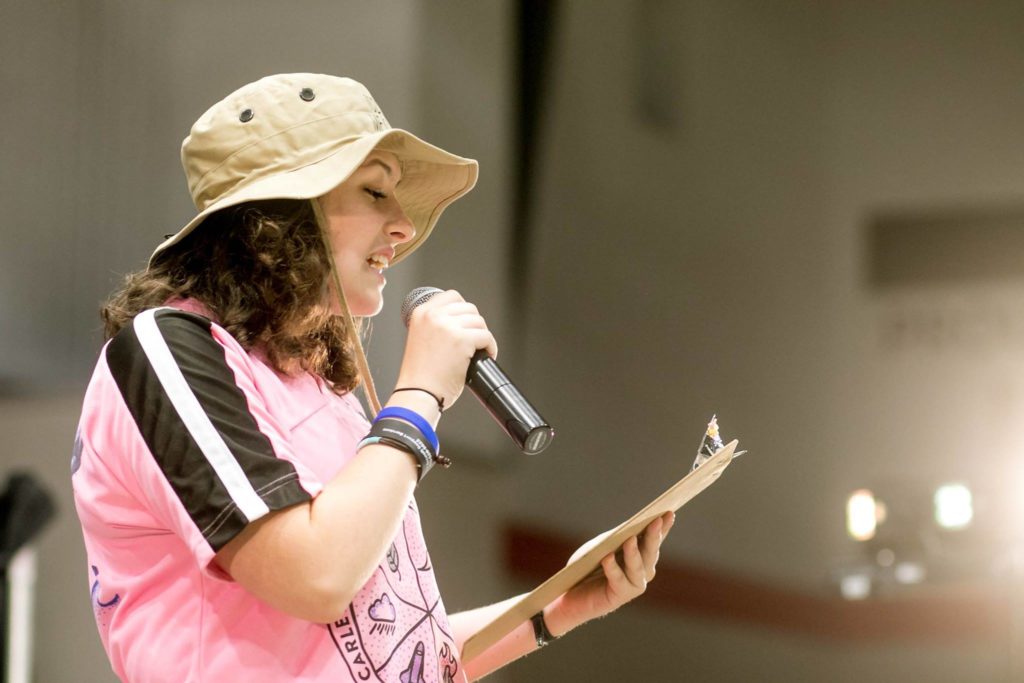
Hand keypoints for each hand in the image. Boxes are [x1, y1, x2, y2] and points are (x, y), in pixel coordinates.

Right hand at [396, 290, 497, 409]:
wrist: (417, 393)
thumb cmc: (419, 376)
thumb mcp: (420, 339)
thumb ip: (436, 326)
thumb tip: (462, 322)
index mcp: (420, 313)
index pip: (451, 296)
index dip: (463, 310)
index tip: (466, 324)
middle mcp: (433, 315)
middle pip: (469, 308)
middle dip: (475, 325)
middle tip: (474, 341)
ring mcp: (447, 326)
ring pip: (479, 321)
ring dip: (483, 336)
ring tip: (480, 350)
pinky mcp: (462, 340)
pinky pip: (486, 336)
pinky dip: (490, 347)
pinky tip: (486, 356)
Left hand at [547, 512, 675, 635]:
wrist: (573, 593)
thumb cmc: (589, 565)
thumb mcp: (603, 545)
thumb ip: (618, 537)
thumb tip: (629, 528)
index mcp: (642, 556)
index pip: (655, 539)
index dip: (664, 527)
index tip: (669, 513)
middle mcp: (643, 571)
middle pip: (650, 552)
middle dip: (653, 536)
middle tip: (656, 521)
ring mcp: (634, 584)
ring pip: (637, 567)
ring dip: (633, 553)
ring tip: (630, 539)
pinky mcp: (620, 595)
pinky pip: (617, 580)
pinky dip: (612, 568)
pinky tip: (607, 558)